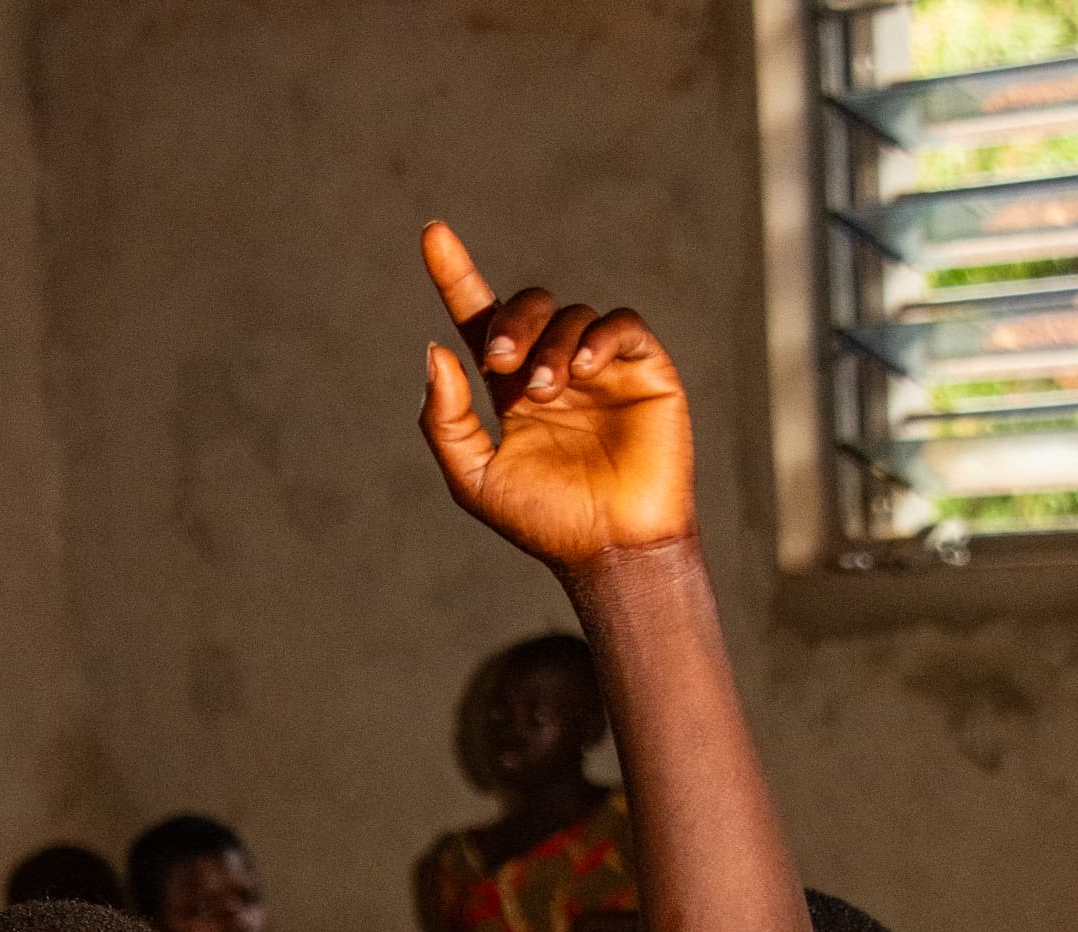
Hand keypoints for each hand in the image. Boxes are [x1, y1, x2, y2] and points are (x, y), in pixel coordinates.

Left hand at [416, 222, 695, 564]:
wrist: (610, 549)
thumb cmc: (544, 521)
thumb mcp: (474, 477)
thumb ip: (444, 419)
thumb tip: (436, 350)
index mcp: (511, 388)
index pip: (480, 318)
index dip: (455, 275)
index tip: (432, 234)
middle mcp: (554, 367)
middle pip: (526, 306)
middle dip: (510, 322)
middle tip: (501, 362)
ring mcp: (600, 366)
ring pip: (570, 315)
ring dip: (550, 345)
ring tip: (548, 392)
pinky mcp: (645, 369)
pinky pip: (620, 325)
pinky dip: (597, 336)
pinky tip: (581, 370)